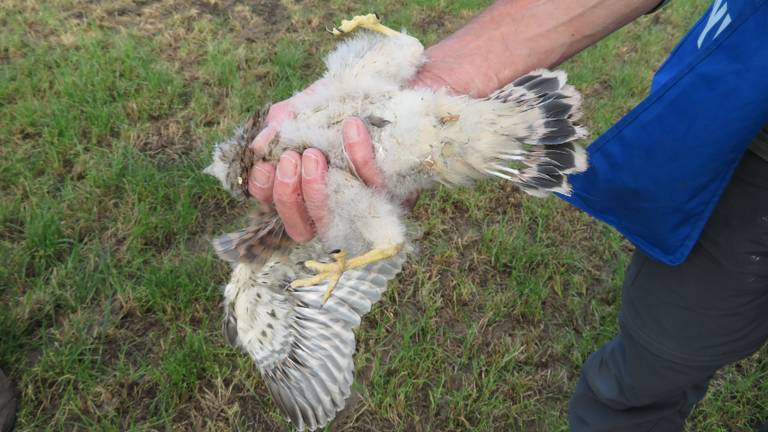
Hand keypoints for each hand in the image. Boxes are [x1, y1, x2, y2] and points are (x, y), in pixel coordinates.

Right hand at [249, 54, 463, 242]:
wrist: (407, 83)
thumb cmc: (354, 99)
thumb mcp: (313, 104)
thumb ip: (284, 121)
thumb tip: (257, 145)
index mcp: (310, 186)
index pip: (277, 208)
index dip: (265, 193)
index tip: (263, 166)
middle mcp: (335, 204)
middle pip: (302, 228)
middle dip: (289, 197)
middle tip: (291, 160)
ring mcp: (364, 205)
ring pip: (334, 221)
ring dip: (316, 191)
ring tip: (312, 154)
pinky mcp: (396, 195)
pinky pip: (373, 186)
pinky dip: (358, 157)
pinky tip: (351, 127)